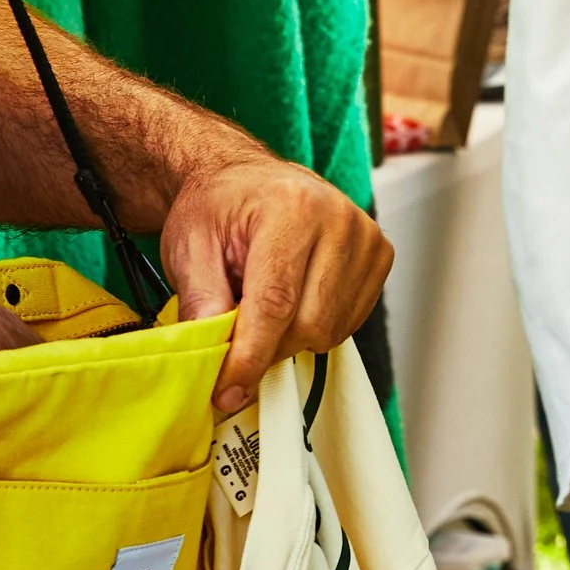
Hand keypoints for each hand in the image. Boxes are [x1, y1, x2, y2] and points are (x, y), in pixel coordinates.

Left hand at [160, 158, 393, 409]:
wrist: (249, 177)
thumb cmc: (219, 207)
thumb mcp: (190, 246)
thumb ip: (201, 302)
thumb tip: (214, 361)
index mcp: (291, 207)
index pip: (276, 302)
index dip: (251, 355)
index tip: (227, 391)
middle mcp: (339, 219)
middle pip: (310, 322)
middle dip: (268, 347)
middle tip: (235, 338)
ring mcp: (367, 237)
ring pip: (331, 329)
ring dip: (290, 338)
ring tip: (263, 307)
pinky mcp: (380, 256)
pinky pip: (348, 322)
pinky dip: (315, 327)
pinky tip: (292, 301)